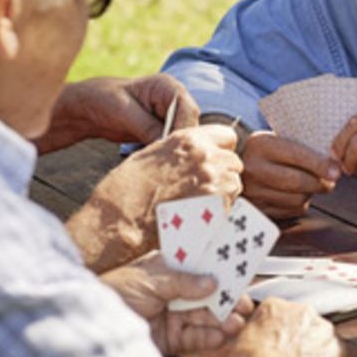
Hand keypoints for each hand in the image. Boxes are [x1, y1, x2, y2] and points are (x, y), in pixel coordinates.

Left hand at [38, 74, 200, 152]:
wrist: (89, 108)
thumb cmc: (103, 100)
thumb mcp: (124, 112)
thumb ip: (147, 127)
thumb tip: (165, 144)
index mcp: (167, 87)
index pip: (187, 110)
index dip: (183, 130)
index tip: (171, 148)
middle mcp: (174, 101)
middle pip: (189, 125)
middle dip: (179, 143)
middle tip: (168, 162)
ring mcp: (169, 117)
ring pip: (182, 137)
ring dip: (172, 151)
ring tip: (161, 165)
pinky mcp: (162, 131)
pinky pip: (170, 145)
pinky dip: (165, 154)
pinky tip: (157, 164)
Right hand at [70, 125, 241, 271]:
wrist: (120, 221)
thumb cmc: (127, 190)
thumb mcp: (151, 155)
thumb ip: (180, 150)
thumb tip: (195, 152)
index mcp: (188, 139)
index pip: (227, 135)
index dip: (221, 150)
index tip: (213, 161)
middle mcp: (205, 156)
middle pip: (234, 162)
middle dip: (224, 173)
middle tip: (203, 188)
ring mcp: (213, 181)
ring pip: (235, 184)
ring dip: (224, 194)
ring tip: (199, 205)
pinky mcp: (217, 207)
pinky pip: (231, 207)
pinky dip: (220, 212)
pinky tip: (199, 217)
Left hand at [99, 251, 251, 355]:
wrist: (90, 328)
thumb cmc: (113, 293)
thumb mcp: (149, 280)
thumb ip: (182, 282)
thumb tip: (212, 282)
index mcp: (166, 269)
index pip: (198, 266)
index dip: (219, 269)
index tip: (240, 272)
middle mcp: (172, 292)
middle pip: (206, 295)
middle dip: (226, 299)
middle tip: (245, 304)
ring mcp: (171, 316)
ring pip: (204, 317)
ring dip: (222, 319)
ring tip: (236, 323)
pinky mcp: (169, 340)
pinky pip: (194, 338)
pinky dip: (209, 338)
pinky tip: (221, 336)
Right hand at [226, 299, 343, 356]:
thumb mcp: (234, 348)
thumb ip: (245, 337)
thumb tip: (246, 340)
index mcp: (274, 307)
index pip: (274, 313)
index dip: (270, 331)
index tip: (268, 344)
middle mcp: (302, 312)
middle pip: (300, 322)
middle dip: (294, 338)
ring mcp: (323, 332)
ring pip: (319, 338)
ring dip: (312, 352)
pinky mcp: (339, 353)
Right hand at [240, 132, 339, 219]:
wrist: (234, 166)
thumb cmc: (267, 151)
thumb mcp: (277, 139)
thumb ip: (302, 147)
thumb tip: (333, 164)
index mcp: (261, 145)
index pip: (297, 156)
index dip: (320, 165)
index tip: (336, 172)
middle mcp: (254, 168)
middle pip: (298, 182)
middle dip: (320, 183)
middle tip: (330, 181)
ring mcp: (253, 191)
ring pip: (297, 199)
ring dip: (311, 194)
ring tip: (311, 186)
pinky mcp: (257, 209)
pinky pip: (290, 211)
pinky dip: (300, 205)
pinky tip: (297, 194)